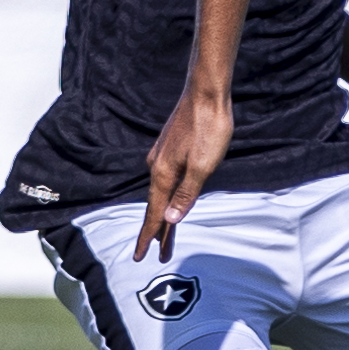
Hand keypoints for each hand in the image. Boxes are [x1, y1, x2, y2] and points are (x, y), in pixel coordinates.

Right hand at [138, 85, 233, 256]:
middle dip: (158, 232)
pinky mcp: (171, 148)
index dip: (149, 237)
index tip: (139, 257)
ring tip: (165, 233)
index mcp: (164, 174)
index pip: (154, 214)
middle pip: (157, 206)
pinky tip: (171, 196)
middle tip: (158, 255)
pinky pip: (167, 179)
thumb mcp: (203, 166)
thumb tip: (169, 219)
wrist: (206, 92)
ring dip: (163, 214)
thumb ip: (186, 194)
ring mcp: (163, 156)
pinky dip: (167, 195)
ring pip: (161, 192)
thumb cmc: (209, 128)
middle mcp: (158, 166)